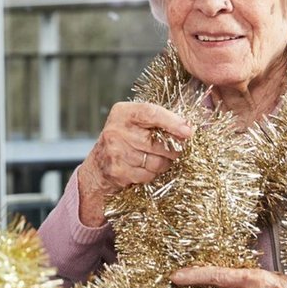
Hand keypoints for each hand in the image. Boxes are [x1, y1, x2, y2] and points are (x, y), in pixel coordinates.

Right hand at [77, 101, 192, 225]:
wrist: (98, 166)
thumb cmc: (124, 141)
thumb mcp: (135, 123)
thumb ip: (157, 121)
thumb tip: (189, 127)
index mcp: (123, 112)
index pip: (150, 113)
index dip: (172, 122)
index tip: (189, 131)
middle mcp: (115, 129)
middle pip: (156, 142)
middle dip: (173, 149)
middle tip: (177, 150)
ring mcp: (114, 151)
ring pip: (155, 161)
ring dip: (163, 164)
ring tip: (157, 159)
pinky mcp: (116, 170)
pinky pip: (147, 175)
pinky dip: (151, 174)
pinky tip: (144, 169)